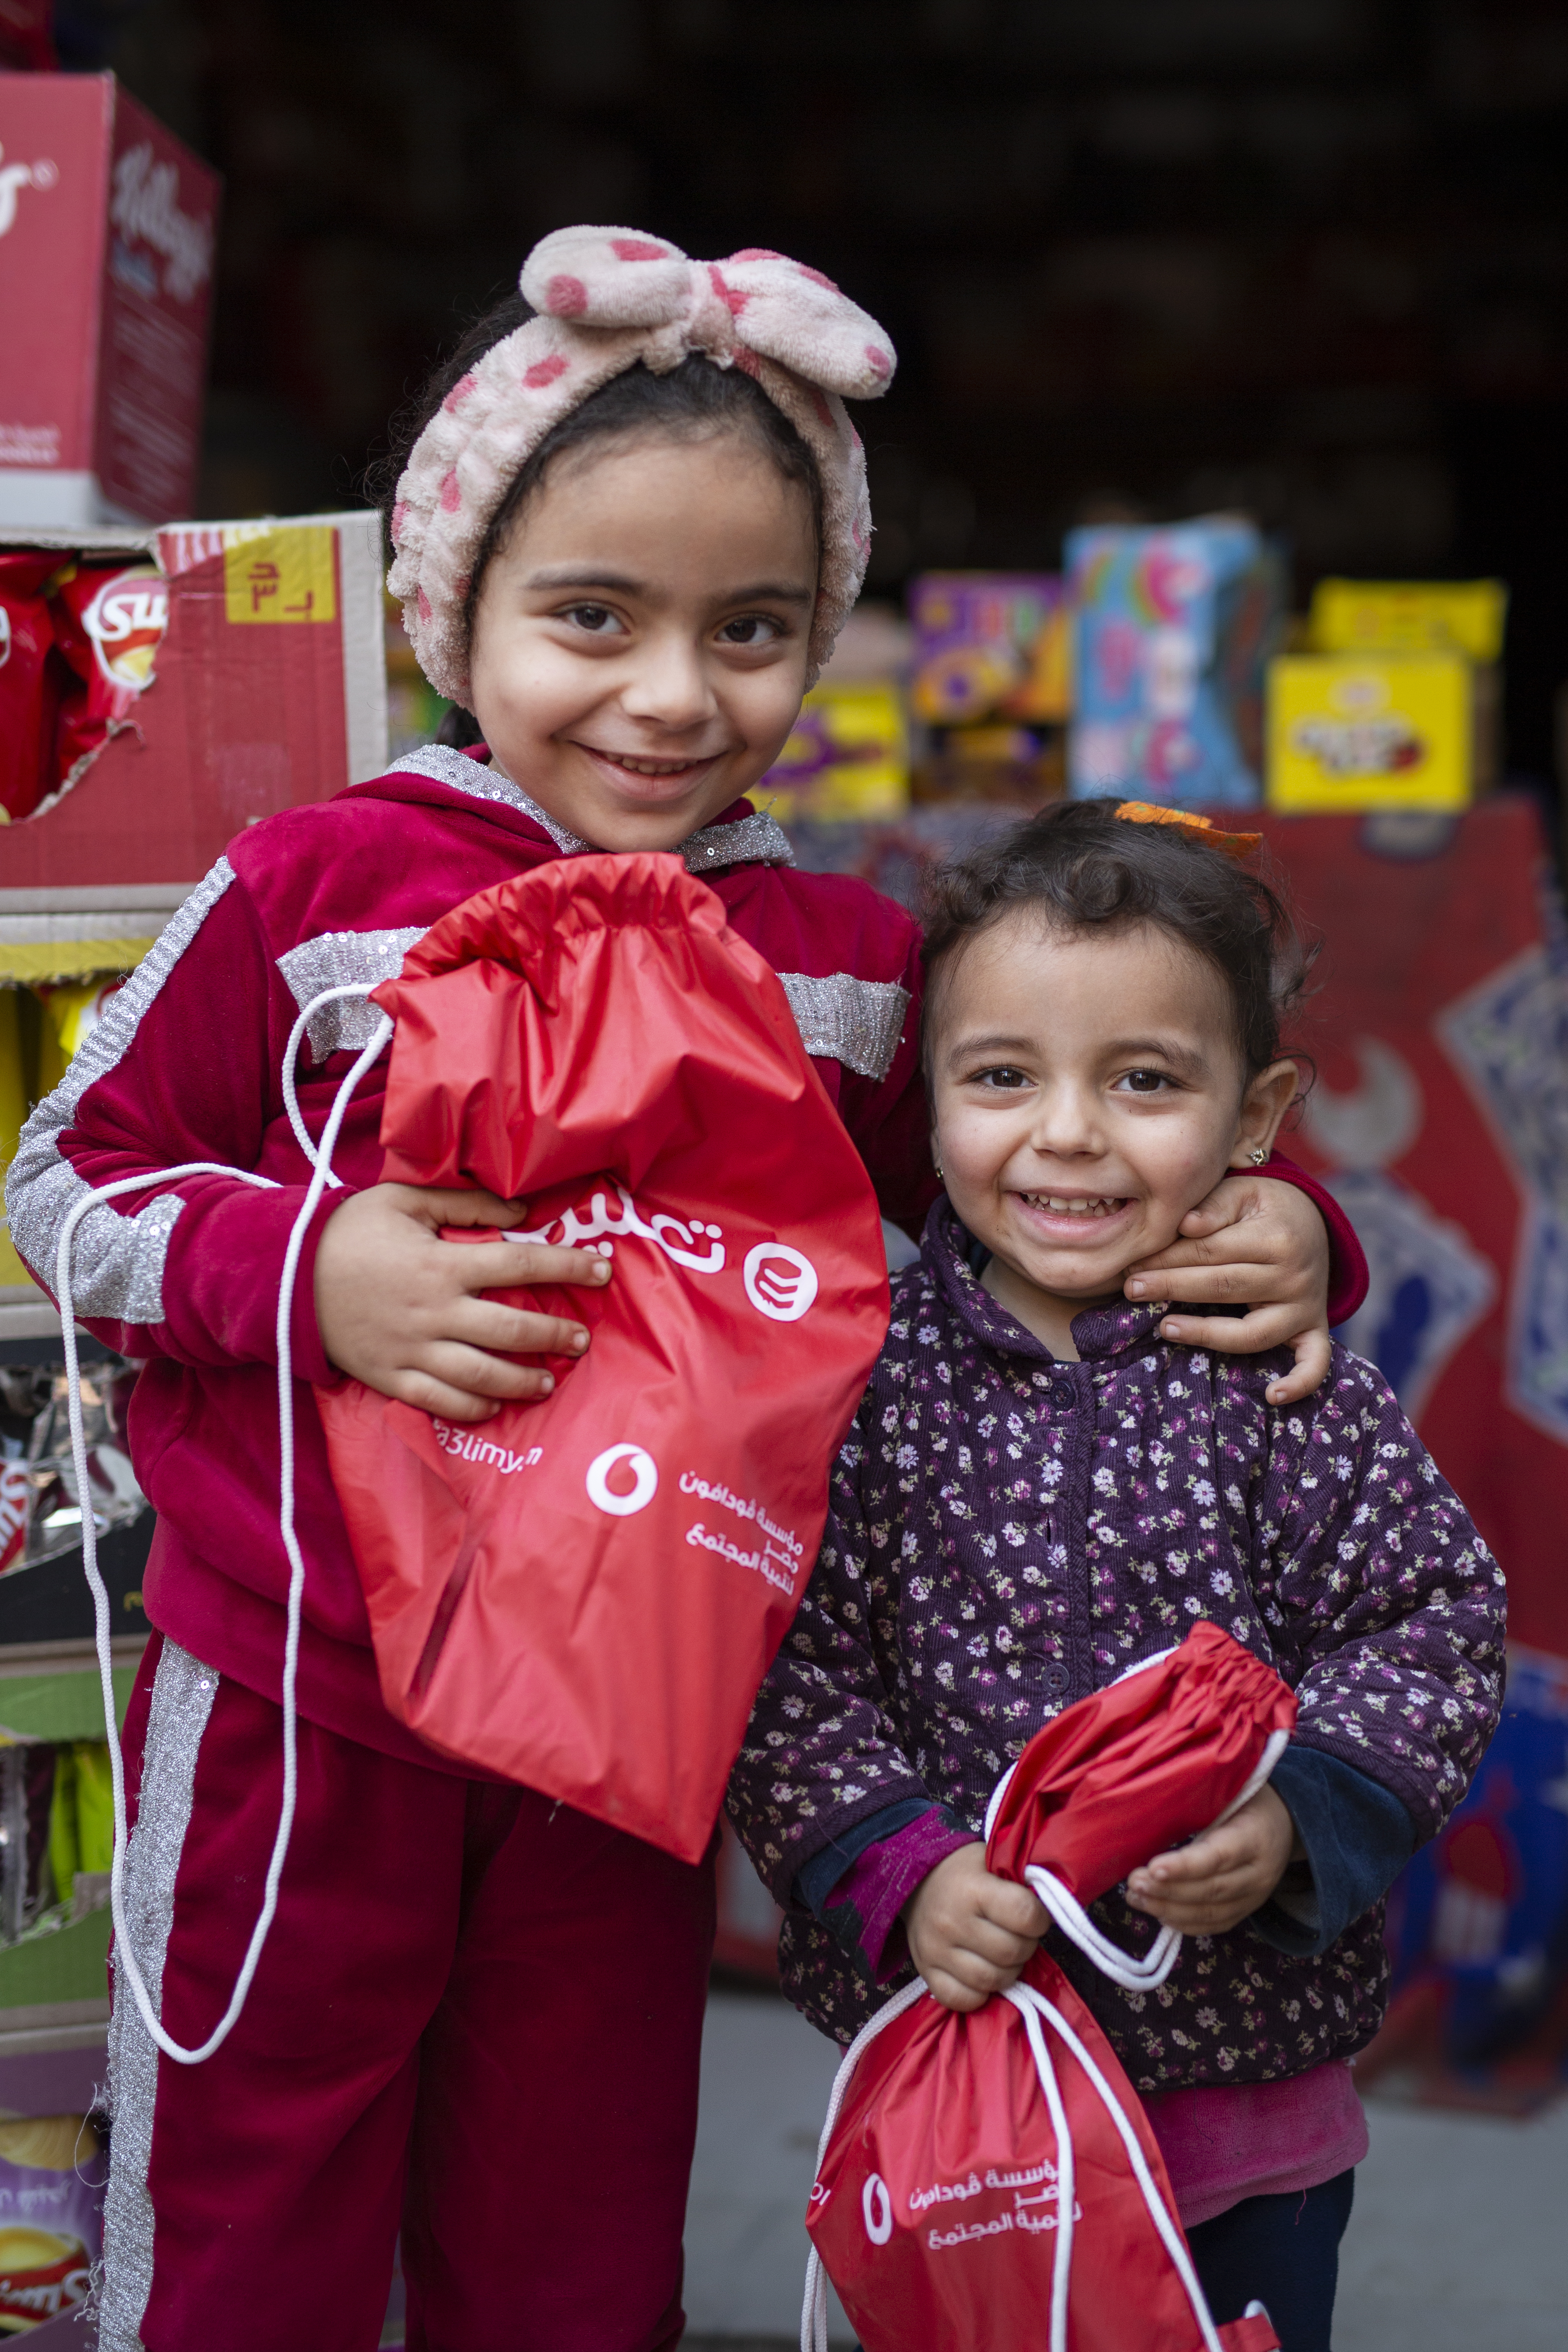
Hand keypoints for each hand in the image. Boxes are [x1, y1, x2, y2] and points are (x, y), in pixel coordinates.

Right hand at [314, 1184, 611, 1420]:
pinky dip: (472, 1409)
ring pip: (482, 1376)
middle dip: (556, 1335)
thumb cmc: (348, 1231)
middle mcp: (434, 1312)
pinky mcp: (390, 1378)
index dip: (568, 1267)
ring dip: (523, 1380)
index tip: (603, 1270)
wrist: (282, 1276)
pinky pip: (440, 1403)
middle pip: (511, 1329)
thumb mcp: (404, 1200)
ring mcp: (412, 1351)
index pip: (521, 1264)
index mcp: (442, 1264)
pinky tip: (495, 1406)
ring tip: (548, 1379)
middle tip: (581, 1339)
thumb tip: (522, 1212)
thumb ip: (465, 1205)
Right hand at [903, 1844, 1048, 2011]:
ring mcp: (936, 1950)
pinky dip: (979, 1994)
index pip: (1025, 1915)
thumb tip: (1054, 1908)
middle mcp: (952, 1921)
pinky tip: (982, 1974)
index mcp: (973, 1889)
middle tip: (1018, 1935)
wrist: (917, 1881)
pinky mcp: (925, 1972)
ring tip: (1003, 1955)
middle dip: (1025, 1946)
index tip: (1035, 1916)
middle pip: (1011, 1953)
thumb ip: (1022, 1883)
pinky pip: (963, 2000)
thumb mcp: (994, 1862)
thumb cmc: (965, 1873)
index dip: (1039, 1919)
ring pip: (992, 1981)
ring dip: (1007, 1971)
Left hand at [1123, 1172, 1330, 1405]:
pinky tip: (1272, 1398)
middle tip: (1131, 1290)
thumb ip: (1214, 1206)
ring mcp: (1306, 1307)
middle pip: (1224, 1288)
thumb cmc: (1263, 1207)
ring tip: (1165, 1328)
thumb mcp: (1242, 1191)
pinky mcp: (1314, 1328)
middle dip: (1171, 1288)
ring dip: (1207, 1335)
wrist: (1310, 1220)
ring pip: (1253, 1332)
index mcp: (1276, 1237)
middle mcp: (1295, 1276)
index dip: (1168, 1259)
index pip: (1211, 1253)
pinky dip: (1300, 1383)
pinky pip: (1314, 1362)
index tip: (1131, 1266)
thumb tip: (1186, 1224)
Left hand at [1125, 1785, 1299, 1935]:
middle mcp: (1259, 1873)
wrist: (1286, 1823)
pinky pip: (1213, 1925)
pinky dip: (1182, 1923)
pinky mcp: (1245, 1911)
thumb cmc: (1248, 1797)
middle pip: (1211, 1890)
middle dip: (1167, 1890)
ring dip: (1168, 1909)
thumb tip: (1153, 1800)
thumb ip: (1202, 1798)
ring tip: (1135, 1897)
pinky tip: (1155, 1911)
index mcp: (1256, 1836)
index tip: (1152, 1867)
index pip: (1219, 1856)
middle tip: (1133, 1883)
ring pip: (1210, 1913)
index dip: (1185, 1866)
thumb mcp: (1233, 1788)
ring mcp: (1254, 1897)